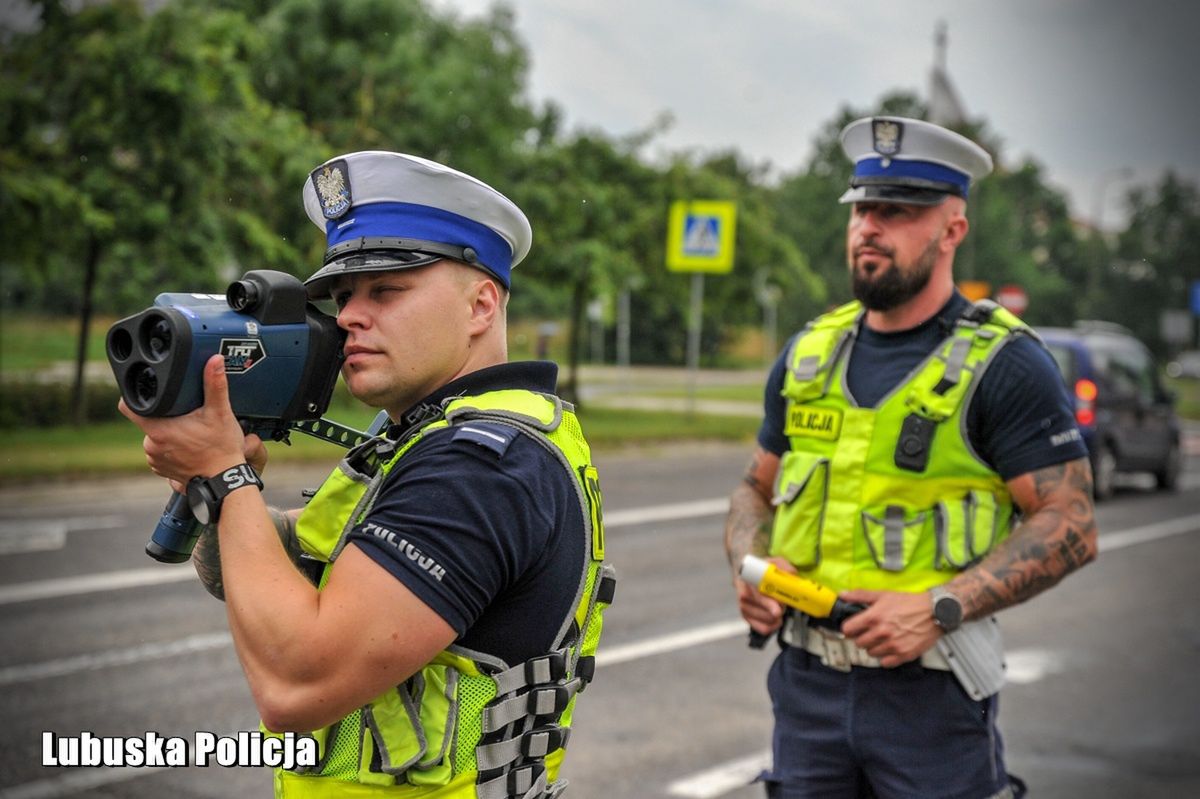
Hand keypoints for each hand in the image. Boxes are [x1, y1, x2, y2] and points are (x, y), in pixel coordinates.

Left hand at [119, 354, 250, 483]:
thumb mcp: (220, 413)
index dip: (132, 396)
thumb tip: (214, 360)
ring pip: (154, 437)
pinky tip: (188, 448)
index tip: (144, 392)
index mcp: (159, 429)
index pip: (128, 407)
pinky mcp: (161, 470)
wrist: (225, 481)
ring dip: (167, 434)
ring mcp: (155, 460)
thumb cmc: (221, 449)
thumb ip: (214, 385)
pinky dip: (171, 449)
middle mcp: (151, 446)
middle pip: (147, 421)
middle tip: (185, 418)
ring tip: (189, 434)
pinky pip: (160, 453)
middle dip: (163, 417)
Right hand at [733, 555, 791, 636]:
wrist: (748, 573)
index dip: (768, 604)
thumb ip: (785, 568)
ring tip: (780, 608)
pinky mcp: (747, 618)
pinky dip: (773, 626)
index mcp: (748, 580)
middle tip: (783, 603)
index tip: (778, 610)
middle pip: (764, 612)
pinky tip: (777, 619)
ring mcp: (744, 608)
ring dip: (777, 617)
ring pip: (766, 621)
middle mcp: (743, 596)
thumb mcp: (774, 562)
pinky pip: (763, 629)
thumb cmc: (763, 569)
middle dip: (779, 609)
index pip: (757, 596)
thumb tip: (793, 578)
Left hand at [838, 589, 939, 666]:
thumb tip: (843, 595)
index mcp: (874, 617)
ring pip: (871, 653)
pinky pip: (885, 663)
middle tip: (870, 632)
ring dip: (874, 647)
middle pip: (858, 643)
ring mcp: (892, 645)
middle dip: (862, 637)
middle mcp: (881, 633)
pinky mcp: (903, 654)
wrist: (935, 612)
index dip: (849, 628)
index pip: (847, 630)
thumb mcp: (883, 595)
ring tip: (882, 639)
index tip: (853, 628)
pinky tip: (890, 648)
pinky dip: (886, 657)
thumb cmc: (910, 603)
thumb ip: (860, 595)